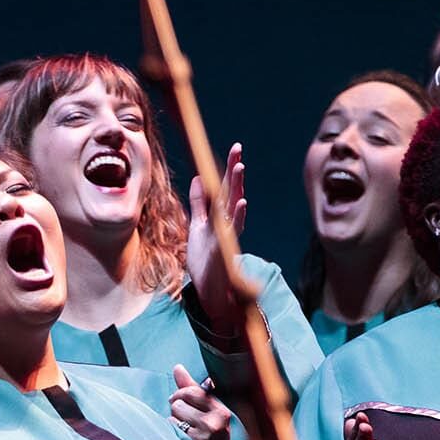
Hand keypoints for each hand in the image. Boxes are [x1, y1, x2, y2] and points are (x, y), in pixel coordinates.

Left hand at [170, 365, 234, 439]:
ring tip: (185, 430)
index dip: (180, 395)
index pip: (191, 391)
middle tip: (183, 418)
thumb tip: (177, 367)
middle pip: (178, 402)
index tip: (180, 401)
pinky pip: (171, 429)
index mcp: (221, 411)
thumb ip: (192, 389)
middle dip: (176, 409)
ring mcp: (204, 436)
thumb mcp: (209, 412)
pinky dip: (171, 433)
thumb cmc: (211, 435)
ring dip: (174, 422)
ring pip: (173, 416)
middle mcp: (215, 422)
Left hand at [186, 142, 252, 334]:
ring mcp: (227, 235)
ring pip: (233, 207)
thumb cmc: (205, 260)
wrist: (208, 291)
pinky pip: (232, 230)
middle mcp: (226, 223)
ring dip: (237, 187)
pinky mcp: (224, 249)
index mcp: (219, 216)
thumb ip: (200, 204)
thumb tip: (200, 178)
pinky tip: (241, 202)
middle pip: (230, 192)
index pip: (224, 188)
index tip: (235, 148)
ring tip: (240, 168)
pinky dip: (237, 216)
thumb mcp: (198, 226)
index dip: (228, 169)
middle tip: (238, 149)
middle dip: (234, 171)